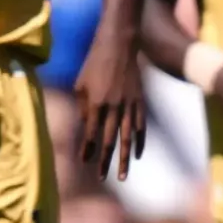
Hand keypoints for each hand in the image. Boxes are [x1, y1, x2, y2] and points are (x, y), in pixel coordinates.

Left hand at [77, 27, 147, 180]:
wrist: (119, 44)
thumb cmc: (94, 63)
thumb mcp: (80, 84)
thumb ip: (82, 108)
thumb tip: (87, 128)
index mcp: (95, 102)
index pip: (91, 133)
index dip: (87, 149)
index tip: (85, 162)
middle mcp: (113, 106)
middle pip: (109, 140)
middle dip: (105, 161)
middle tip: (102, 178)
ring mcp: (129, 104)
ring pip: (127, 137)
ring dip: (124, 158)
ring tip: (123, 176)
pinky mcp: (140, 100)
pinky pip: (141, 126)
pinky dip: (140, 141)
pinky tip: (137, 155)